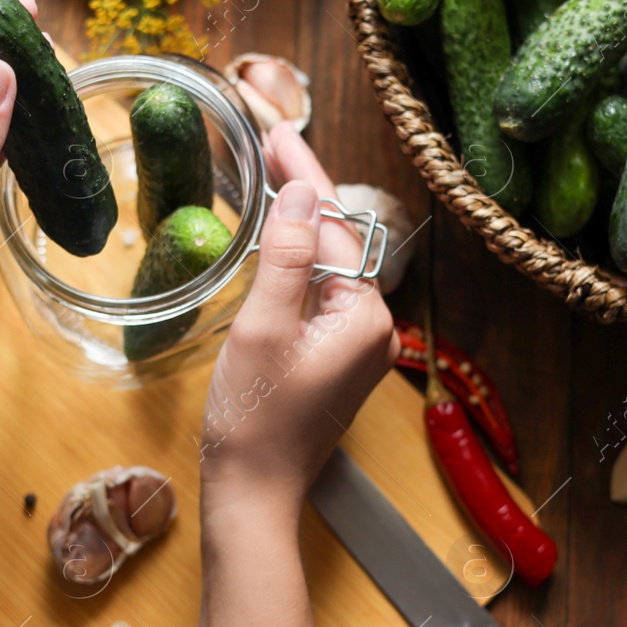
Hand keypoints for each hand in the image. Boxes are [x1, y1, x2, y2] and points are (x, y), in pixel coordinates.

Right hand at [200, 123, 399, 509]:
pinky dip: (296, 266)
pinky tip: (275, 243)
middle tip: (268, 145)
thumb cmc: (254, 419)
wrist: (252, 493)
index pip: (334, 228)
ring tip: (269, 180)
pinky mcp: (336, 362)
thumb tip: (301, 192)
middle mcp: (374, 329)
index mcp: (365, 318)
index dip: (304, 177)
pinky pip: (319, 298)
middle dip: (304, 194)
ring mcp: (357, 348)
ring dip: (299, 227)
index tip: (276, 134)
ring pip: (327, 269)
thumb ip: (286, 256)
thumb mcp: (263, 327)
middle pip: (336, 243)